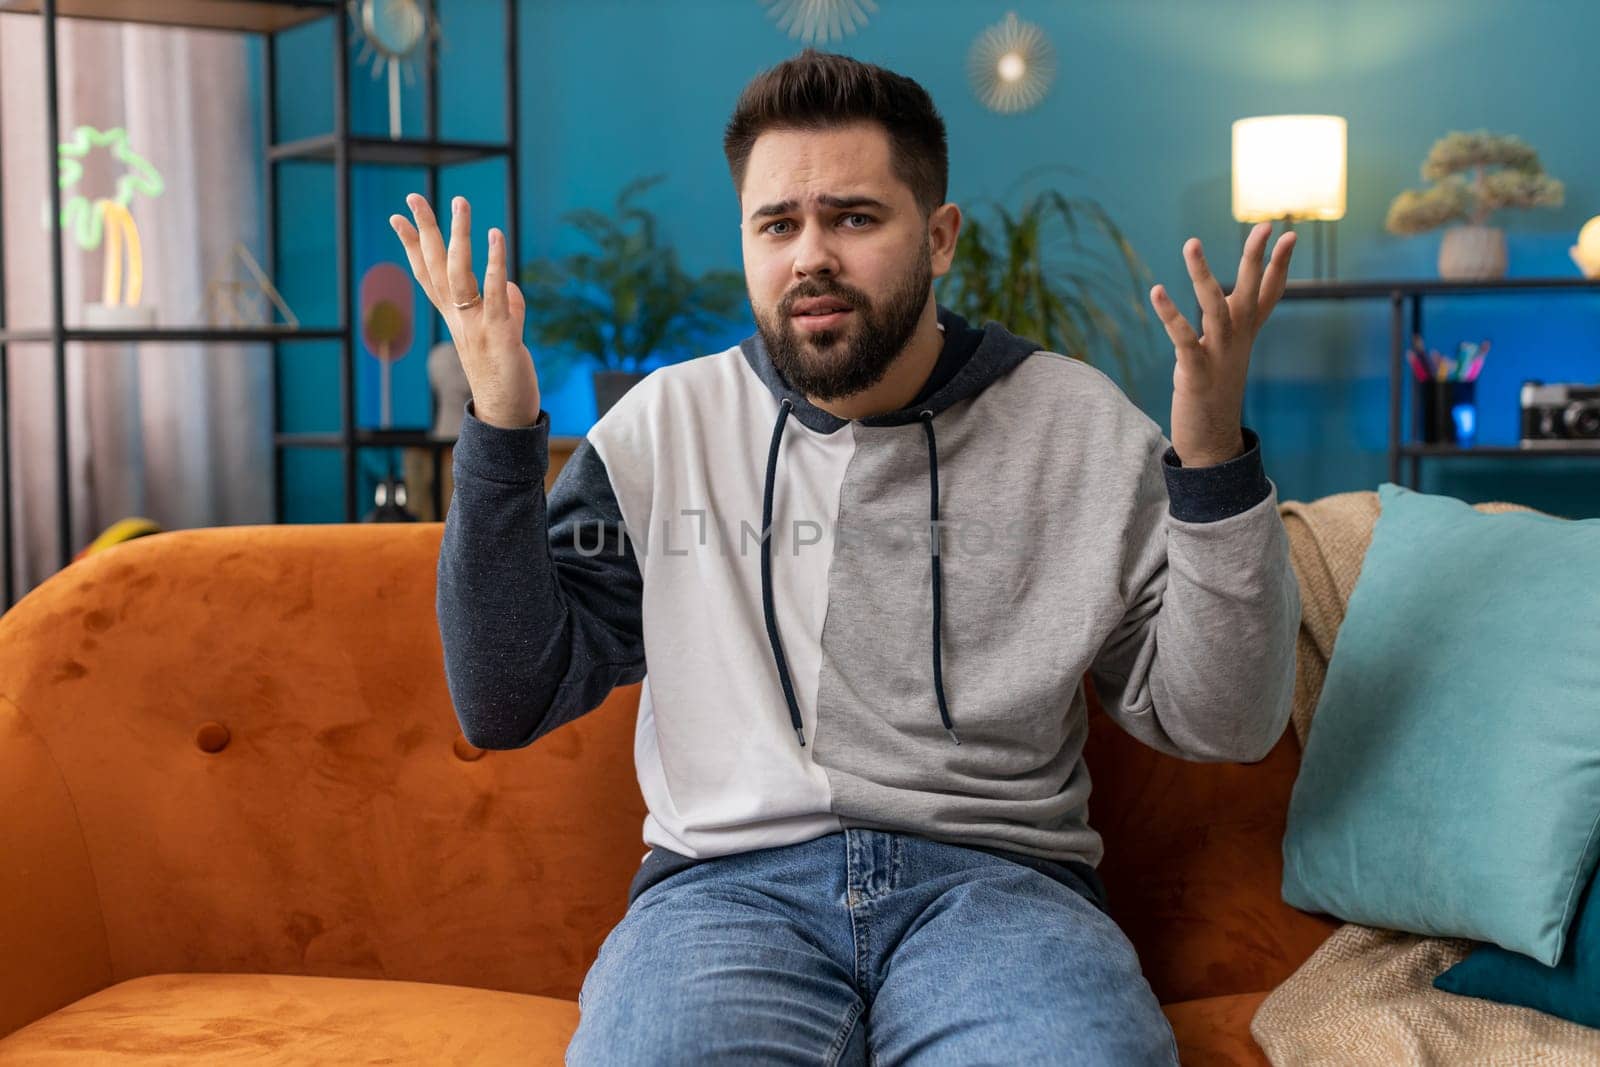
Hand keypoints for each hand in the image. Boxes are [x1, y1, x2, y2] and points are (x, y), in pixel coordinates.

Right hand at [390, 194, 540, 429]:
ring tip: (459, 202)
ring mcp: (475, 326)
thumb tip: (508, 287)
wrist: (505, 416)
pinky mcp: (499, 334)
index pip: (427, 276)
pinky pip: (493, 292)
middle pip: (435, 268)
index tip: (396, 217)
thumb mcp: (503, 337)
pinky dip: (493, 263)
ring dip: (458, 236)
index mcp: (455, 319)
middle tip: (414, 196)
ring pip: (460, 274)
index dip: (411, 246)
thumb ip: (505, 309)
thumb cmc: (504, 377)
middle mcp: (458, 319)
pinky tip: (495, 236)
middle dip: (424, 231)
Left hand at [1149, 222, 1294, 466]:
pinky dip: (1171, 315)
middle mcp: (1238, 340)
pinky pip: (1184, 339)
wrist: (1212, 440)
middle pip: (1251, 292)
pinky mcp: (1195, 373)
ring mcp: (1219, 356)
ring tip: (1192, 242)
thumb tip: (1235, 297)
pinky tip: (1157, 291)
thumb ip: (1234, 323)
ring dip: (1203, 274)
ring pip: (1215, 307)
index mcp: (1246, 333)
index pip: (1269, 293)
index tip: (1291, 234)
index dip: (1281, 265)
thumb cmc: (1216, 389)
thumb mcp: (1230, 351)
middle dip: (1256, 258)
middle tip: (1265, 226)